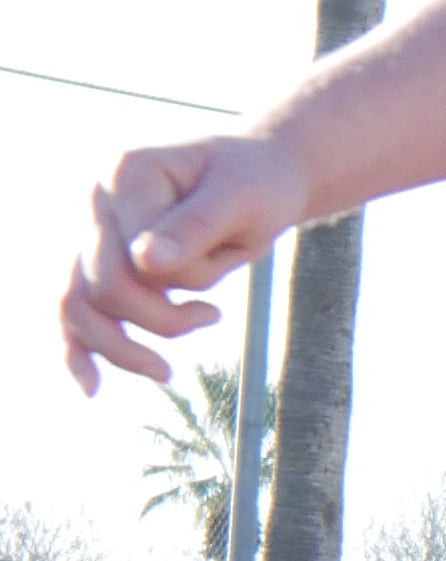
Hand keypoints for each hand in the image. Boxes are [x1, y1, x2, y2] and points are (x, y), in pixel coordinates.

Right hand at [60, 131, 306, 394]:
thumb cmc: (256, 183)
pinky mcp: (98, 259)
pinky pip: (72, 307)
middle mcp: (97, 199)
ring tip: (165, 373)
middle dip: (158, 320)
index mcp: (127, 173)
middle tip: (211, 319)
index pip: (133, 256)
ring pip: (77, 304)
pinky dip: (76, 349)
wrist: (259, 175)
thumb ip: (195, 227)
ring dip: (119, 348)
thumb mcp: (242, 200)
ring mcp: (92, 230)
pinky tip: (91, 387)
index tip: (222, 284)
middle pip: (102, 286)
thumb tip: (145, 263)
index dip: (180, 284)